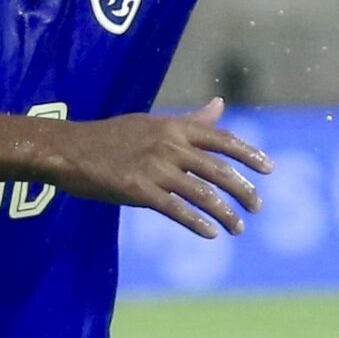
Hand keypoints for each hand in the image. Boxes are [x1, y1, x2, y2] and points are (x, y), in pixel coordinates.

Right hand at [54, 97, 273, 238]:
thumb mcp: (155, 122)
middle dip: (243, 190)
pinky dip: (197, 223)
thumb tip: (220, 104)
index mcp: (175, 127)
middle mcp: (169, 145)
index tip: (269, 169)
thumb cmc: (113, 136)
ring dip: (225, 213)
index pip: (223, 139)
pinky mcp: (137, 190)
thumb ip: (192, 120)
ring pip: (202, 193)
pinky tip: (211, 233)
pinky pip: (175, 209)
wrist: (69, 149)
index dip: (249, 155)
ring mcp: (154, 168)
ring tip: (238, 228)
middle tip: (257, 207)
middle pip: (219, 170)